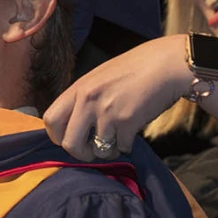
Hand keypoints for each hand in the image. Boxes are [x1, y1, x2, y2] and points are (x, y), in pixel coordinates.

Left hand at [44, 34, 193, 161]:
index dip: (58, 136)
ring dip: (109, 150)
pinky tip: (133, 131)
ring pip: (98, 151)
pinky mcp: (127, 122)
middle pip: (68, 144)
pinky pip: (121, 148)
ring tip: (118, 138)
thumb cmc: (135, 70)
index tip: (71, 138)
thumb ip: (84, 99)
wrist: (167, 64)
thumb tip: (73, 125)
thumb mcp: (100, 78)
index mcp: (78, 88)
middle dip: (81, 154)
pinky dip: (127, 145)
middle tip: (93, 150)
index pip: (50, 120)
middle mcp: (88, 100)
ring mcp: (107, 112)